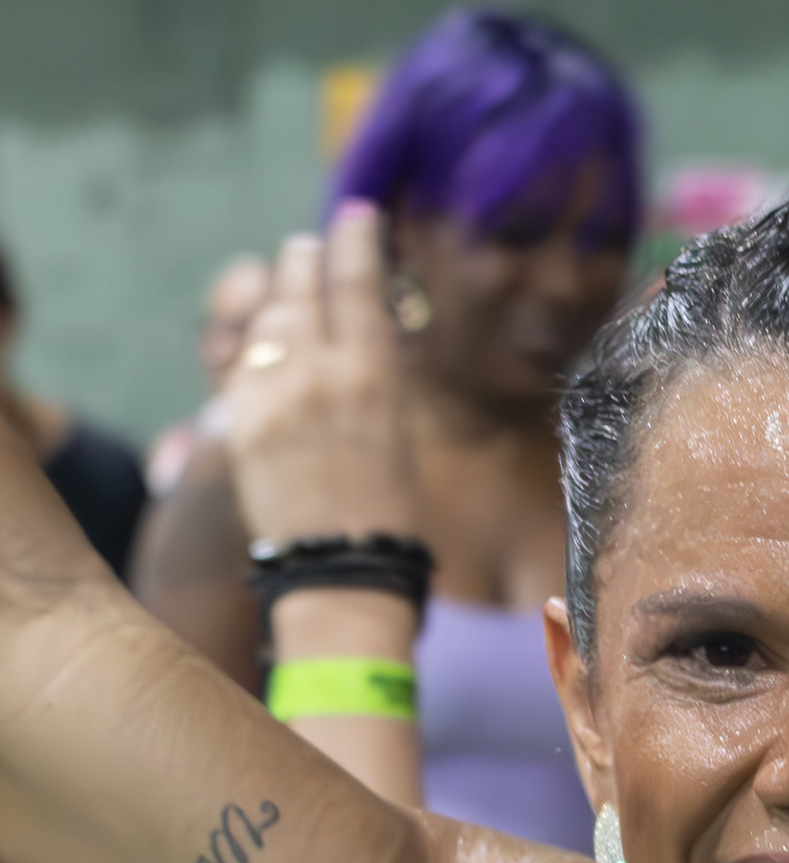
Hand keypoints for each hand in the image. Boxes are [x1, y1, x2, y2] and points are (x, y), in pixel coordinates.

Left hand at [226, 206, 421, 549]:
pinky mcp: (239, 417)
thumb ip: (376, 369)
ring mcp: (272, 392)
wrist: (341, 571)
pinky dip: (258, 345)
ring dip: (280, 296)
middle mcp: (318, 372)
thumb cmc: (390, 512)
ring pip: (268, 312)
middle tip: (311, 251)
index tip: (355, 216)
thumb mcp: (400, 429)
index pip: (356, 277)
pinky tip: (270, 351)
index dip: (354, 237)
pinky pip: (245, 358)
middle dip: (307, 258)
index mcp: (372, 375)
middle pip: (300, 279)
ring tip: (290, 294)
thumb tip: (364, 320)